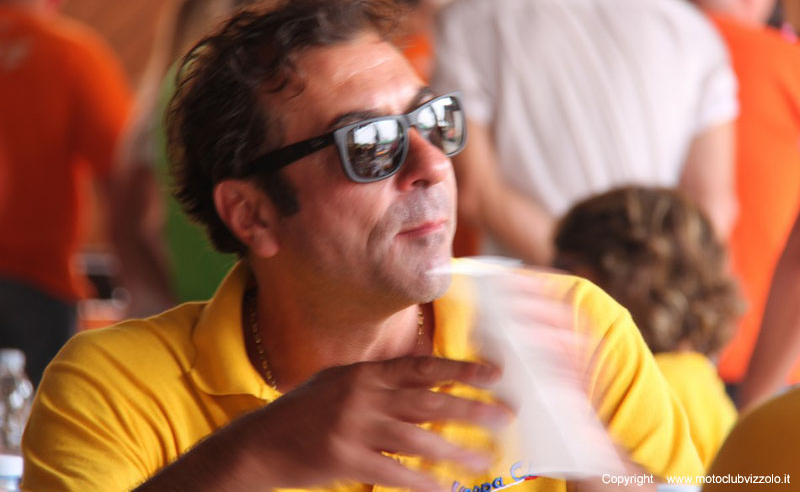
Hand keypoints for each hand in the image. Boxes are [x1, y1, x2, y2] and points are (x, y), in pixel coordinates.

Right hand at [236, 356, 508, 490]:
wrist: (260, 443)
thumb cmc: (304, 411)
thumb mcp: (339, 382)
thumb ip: (378, 380)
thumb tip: (427, 379)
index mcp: (363, 374)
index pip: (421, 367)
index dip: (460, 369)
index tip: (493, 373)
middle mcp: (362, 396)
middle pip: (428, 401)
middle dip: (470, 407)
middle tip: (504, 414)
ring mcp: (353, 428)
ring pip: (417, 439)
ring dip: (456, 449)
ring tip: (485, 456)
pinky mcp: (345, 460)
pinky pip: (395, 473)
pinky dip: (425, 482)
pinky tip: (448, 488)